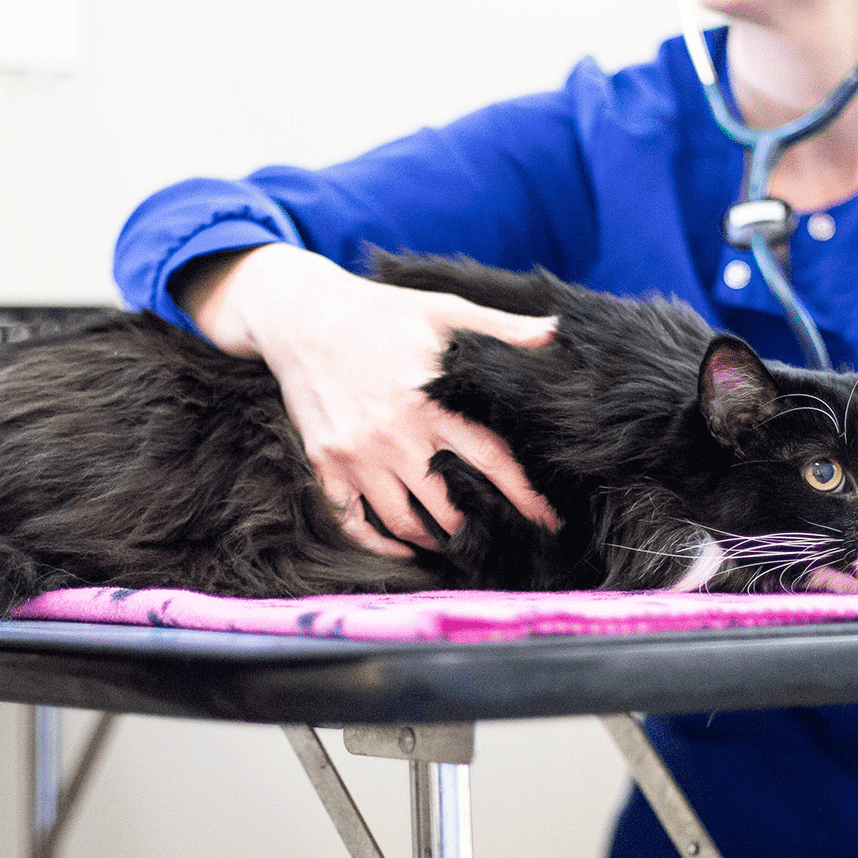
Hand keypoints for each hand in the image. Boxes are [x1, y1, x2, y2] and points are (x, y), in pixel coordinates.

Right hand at [182, 245, 560, 557]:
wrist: (301, 315)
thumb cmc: (379, 311)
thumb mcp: (442, 310)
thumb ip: (500, 328)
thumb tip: (556, 333)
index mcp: (432, 404)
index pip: (491, 462)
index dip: (525, 496)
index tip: (549, 521)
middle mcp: (395, 438)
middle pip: (449, 507)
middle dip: (478, 527)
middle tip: (500, 538)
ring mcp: (357, 456)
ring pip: (403, 523)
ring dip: (433, 541)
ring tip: (456, 544)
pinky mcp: (326, 465)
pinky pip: (353, 522)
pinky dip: (380, 544)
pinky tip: (403, 548)